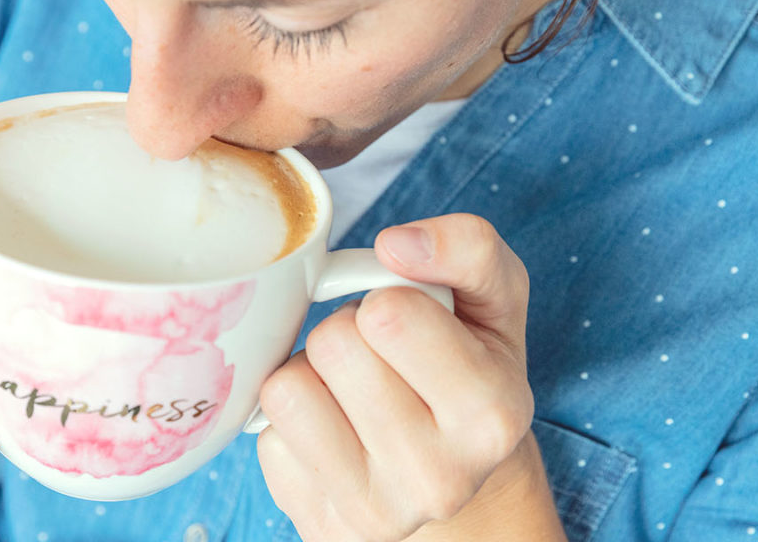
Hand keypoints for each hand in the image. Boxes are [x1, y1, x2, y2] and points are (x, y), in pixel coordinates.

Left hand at [256, 214, 538, 541]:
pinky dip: (292, 421)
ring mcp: (376, 513)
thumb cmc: (469, 363)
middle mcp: (439, 477)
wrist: (453, 469)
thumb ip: (467, 246)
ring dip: (310, 373)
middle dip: (347, 331)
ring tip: (352, 389)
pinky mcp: (320, 528)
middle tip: (380, 357)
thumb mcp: (494, 296)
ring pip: (284, 389)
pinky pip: (263, 435)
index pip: (387, 315)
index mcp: (492, 414)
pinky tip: (333, 431)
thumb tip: (394, 244)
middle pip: (332, 346)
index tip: (407, 322)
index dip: (387, 299)